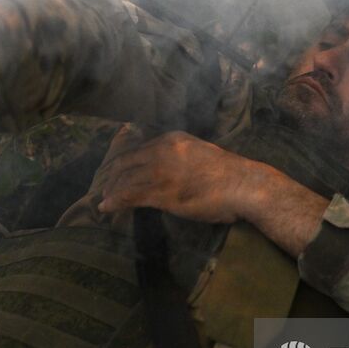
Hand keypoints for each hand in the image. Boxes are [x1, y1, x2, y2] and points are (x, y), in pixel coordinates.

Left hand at [97, 130, 266, 223]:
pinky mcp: (163, 193)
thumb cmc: (227, 173)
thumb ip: (179, 156)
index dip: (122, 162)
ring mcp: (162, 171)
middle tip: (104, 189)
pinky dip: (115, 202)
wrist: (244, 185)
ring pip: (125, 180)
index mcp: (172, 139)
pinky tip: (107, 208)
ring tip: (104, 202)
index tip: (115, 173)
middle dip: (111, 177)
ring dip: (111, 192)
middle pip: (126, 162)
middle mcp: (163, 150)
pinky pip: (131, 196)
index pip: (138, 149)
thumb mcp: (199, 152)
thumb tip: (167, 169)